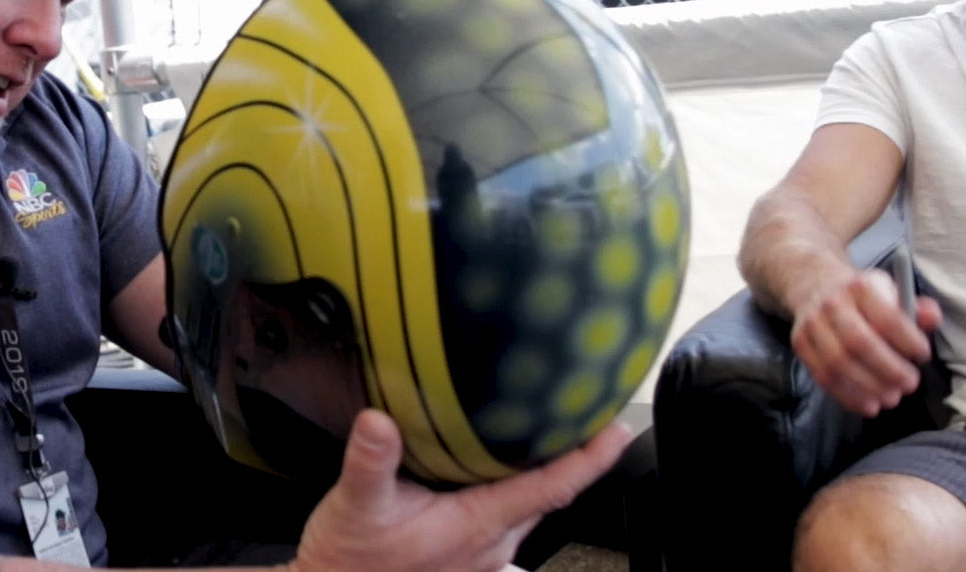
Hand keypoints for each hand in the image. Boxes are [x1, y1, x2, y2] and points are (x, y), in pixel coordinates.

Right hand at [288, 409, 632, 571]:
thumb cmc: (348, 559)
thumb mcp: (355, 506)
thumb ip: (370, 463)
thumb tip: (378, 422)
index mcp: (477, 525)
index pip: (552, 487)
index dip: (590, 458)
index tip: (617, 428)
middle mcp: (491, 543)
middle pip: (548, 493)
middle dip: (572, 454)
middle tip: (586, 409)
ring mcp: (482, 553)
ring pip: (527, 505)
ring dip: (542, 470)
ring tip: (548, 427)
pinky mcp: (467, 555)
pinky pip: (506, 516)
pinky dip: (514, 485)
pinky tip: (500, 464)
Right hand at [789, 267, 941, 416]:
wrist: (816, 286)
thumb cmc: (864, 299)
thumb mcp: (891, 292)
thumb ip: (915, 307)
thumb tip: (931, 319)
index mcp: (861, 287)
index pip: (886, 318)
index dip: (908, 341)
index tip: (923, 355)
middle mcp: (832, 303)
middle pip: (859, 343)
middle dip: (889, 370)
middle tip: (910, 384)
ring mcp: (812, 324)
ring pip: (838, 363)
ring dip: (869, 387)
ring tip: (892, 398)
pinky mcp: (800, 343)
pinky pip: (822, 376)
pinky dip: (847, 396)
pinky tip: (869, 405)